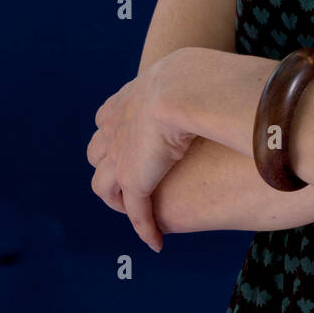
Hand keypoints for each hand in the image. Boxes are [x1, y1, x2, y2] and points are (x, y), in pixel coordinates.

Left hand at [86, 53, 194, 252]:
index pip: (108, 119)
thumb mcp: (186, 71)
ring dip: (120, 199)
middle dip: (111, 165)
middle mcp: (114, 128)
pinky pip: (136, 212)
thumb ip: (190, 79)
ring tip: (140, 210)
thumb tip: (215, 77)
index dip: (119, 133)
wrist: (184, 89)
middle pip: (99, 152)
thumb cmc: (195, 75)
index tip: (135, 141)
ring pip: (105, 185)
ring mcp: (120, 156)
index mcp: (125, 100)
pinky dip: (144, 227)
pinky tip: (156, 241)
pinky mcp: (134, 181)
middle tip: (132, 177)